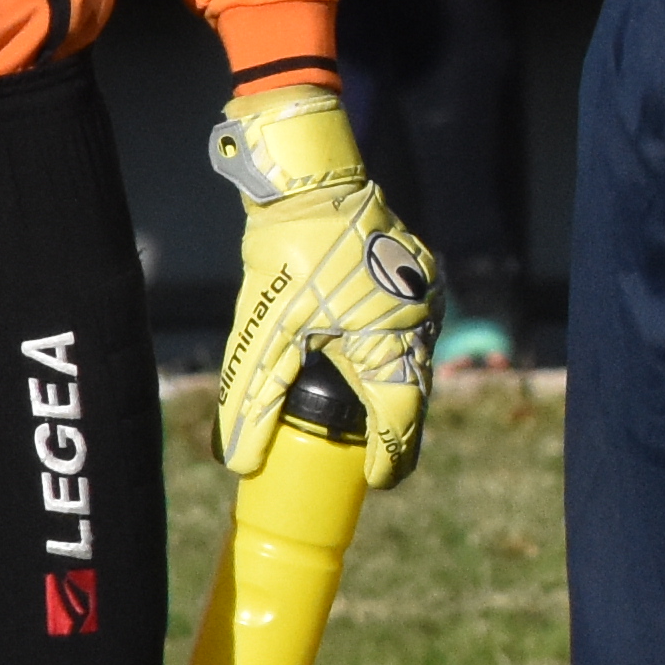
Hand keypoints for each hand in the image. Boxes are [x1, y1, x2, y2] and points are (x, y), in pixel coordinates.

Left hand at [216, 88, 438, 486]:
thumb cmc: (287, 256)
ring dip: (394, 389)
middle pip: (413, 393)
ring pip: (415, 358)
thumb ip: (253, 400)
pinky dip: (394, 352)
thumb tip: (242, 464)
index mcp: (389, 341)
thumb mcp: (264, 334)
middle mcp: (419, 320)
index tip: (378, 483)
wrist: (309, 181)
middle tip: (375, 462)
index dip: (390, 457)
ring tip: (371, 420)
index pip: (400, 419)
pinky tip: (370, 360)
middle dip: (394, 429)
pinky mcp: (417, 271)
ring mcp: (423, 293)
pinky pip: (413, 326)